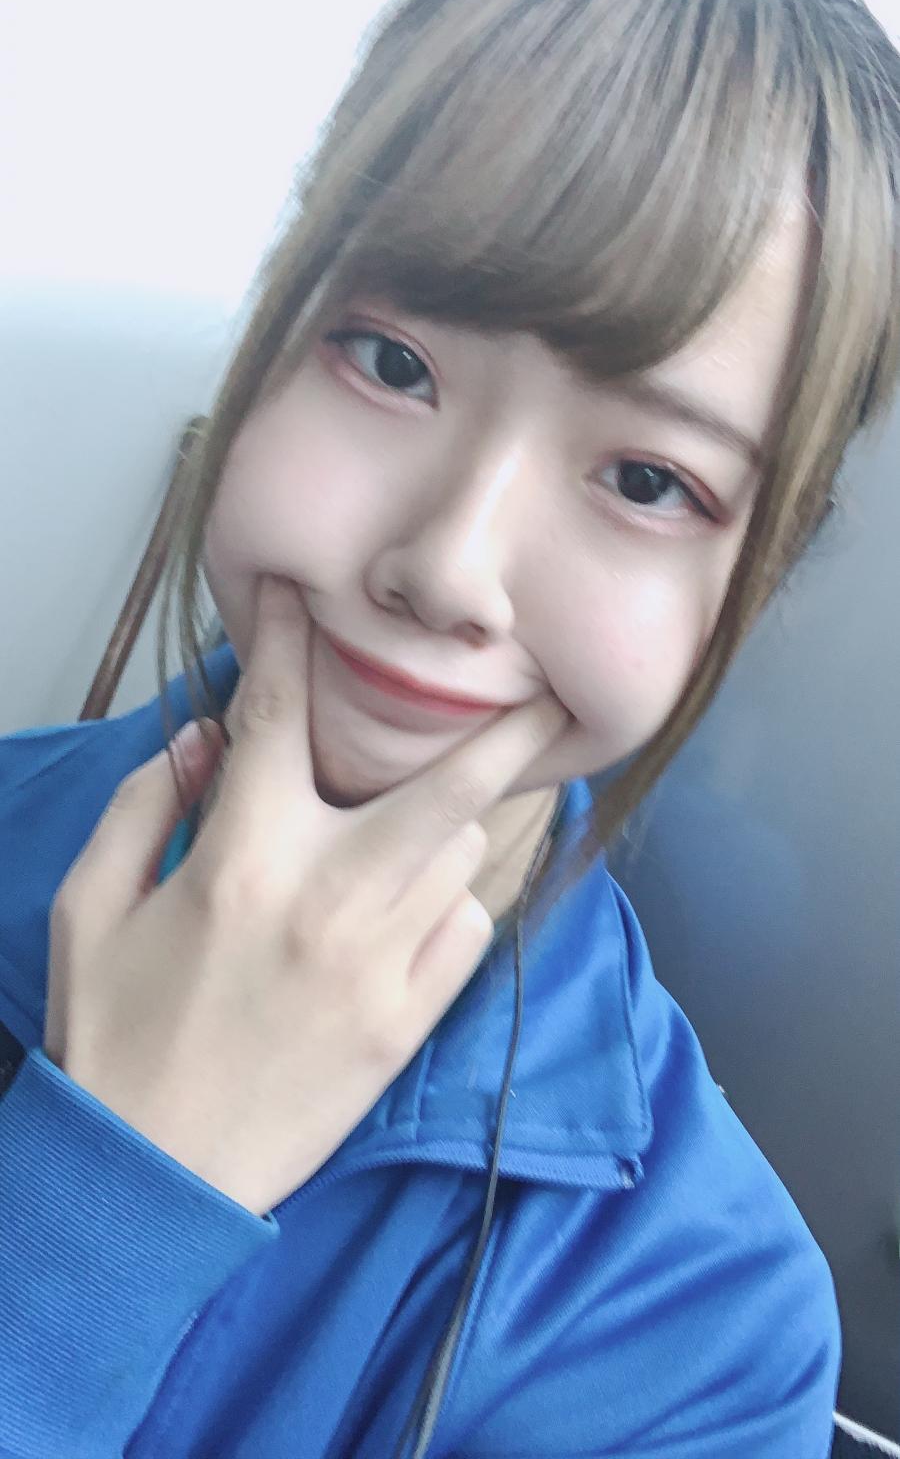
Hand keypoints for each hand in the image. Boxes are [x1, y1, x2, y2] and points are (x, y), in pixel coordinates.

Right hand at [44, 575, 568, 1215]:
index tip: (302, 594)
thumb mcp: (91, 909)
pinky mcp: (408, 1024)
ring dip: (451, 823)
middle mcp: (329, 900)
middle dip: (507, 733)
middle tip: (549, 698)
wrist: (150, 1179)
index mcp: (242, 860)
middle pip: (448, 788)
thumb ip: (142, 805)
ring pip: (463, 855)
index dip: (288, 638)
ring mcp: (382, 966)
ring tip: (431, 817)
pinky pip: (465, 931)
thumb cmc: (112, 1037)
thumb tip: (202, 738)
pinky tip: (415, 905)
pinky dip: (449, 903)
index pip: (278, 715)